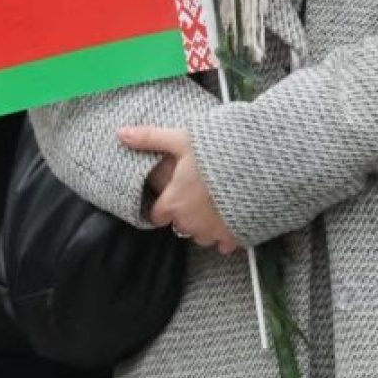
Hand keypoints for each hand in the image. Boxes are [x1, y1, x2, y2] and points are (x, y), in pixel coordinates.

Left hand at [118, 125, 238, 254]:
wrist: (257, 167)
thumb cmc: (215, 153)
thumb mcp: (180, 140)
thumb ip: (150, 138)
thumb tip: (120, 134)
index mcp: (173, 203)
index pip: (157, 215)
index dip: (162, 205)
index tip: (171, 195)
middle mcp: (190, 223)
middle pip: (179, 225)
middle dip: (185, 213)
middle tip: (195, 193)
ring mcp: (212, 232)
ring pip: (201, 235)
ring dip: (204, 224)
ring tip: (213, 202)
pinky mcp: (234, 236)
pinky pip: (224, 243)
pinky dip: (225, 233)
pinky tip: (230, 216)